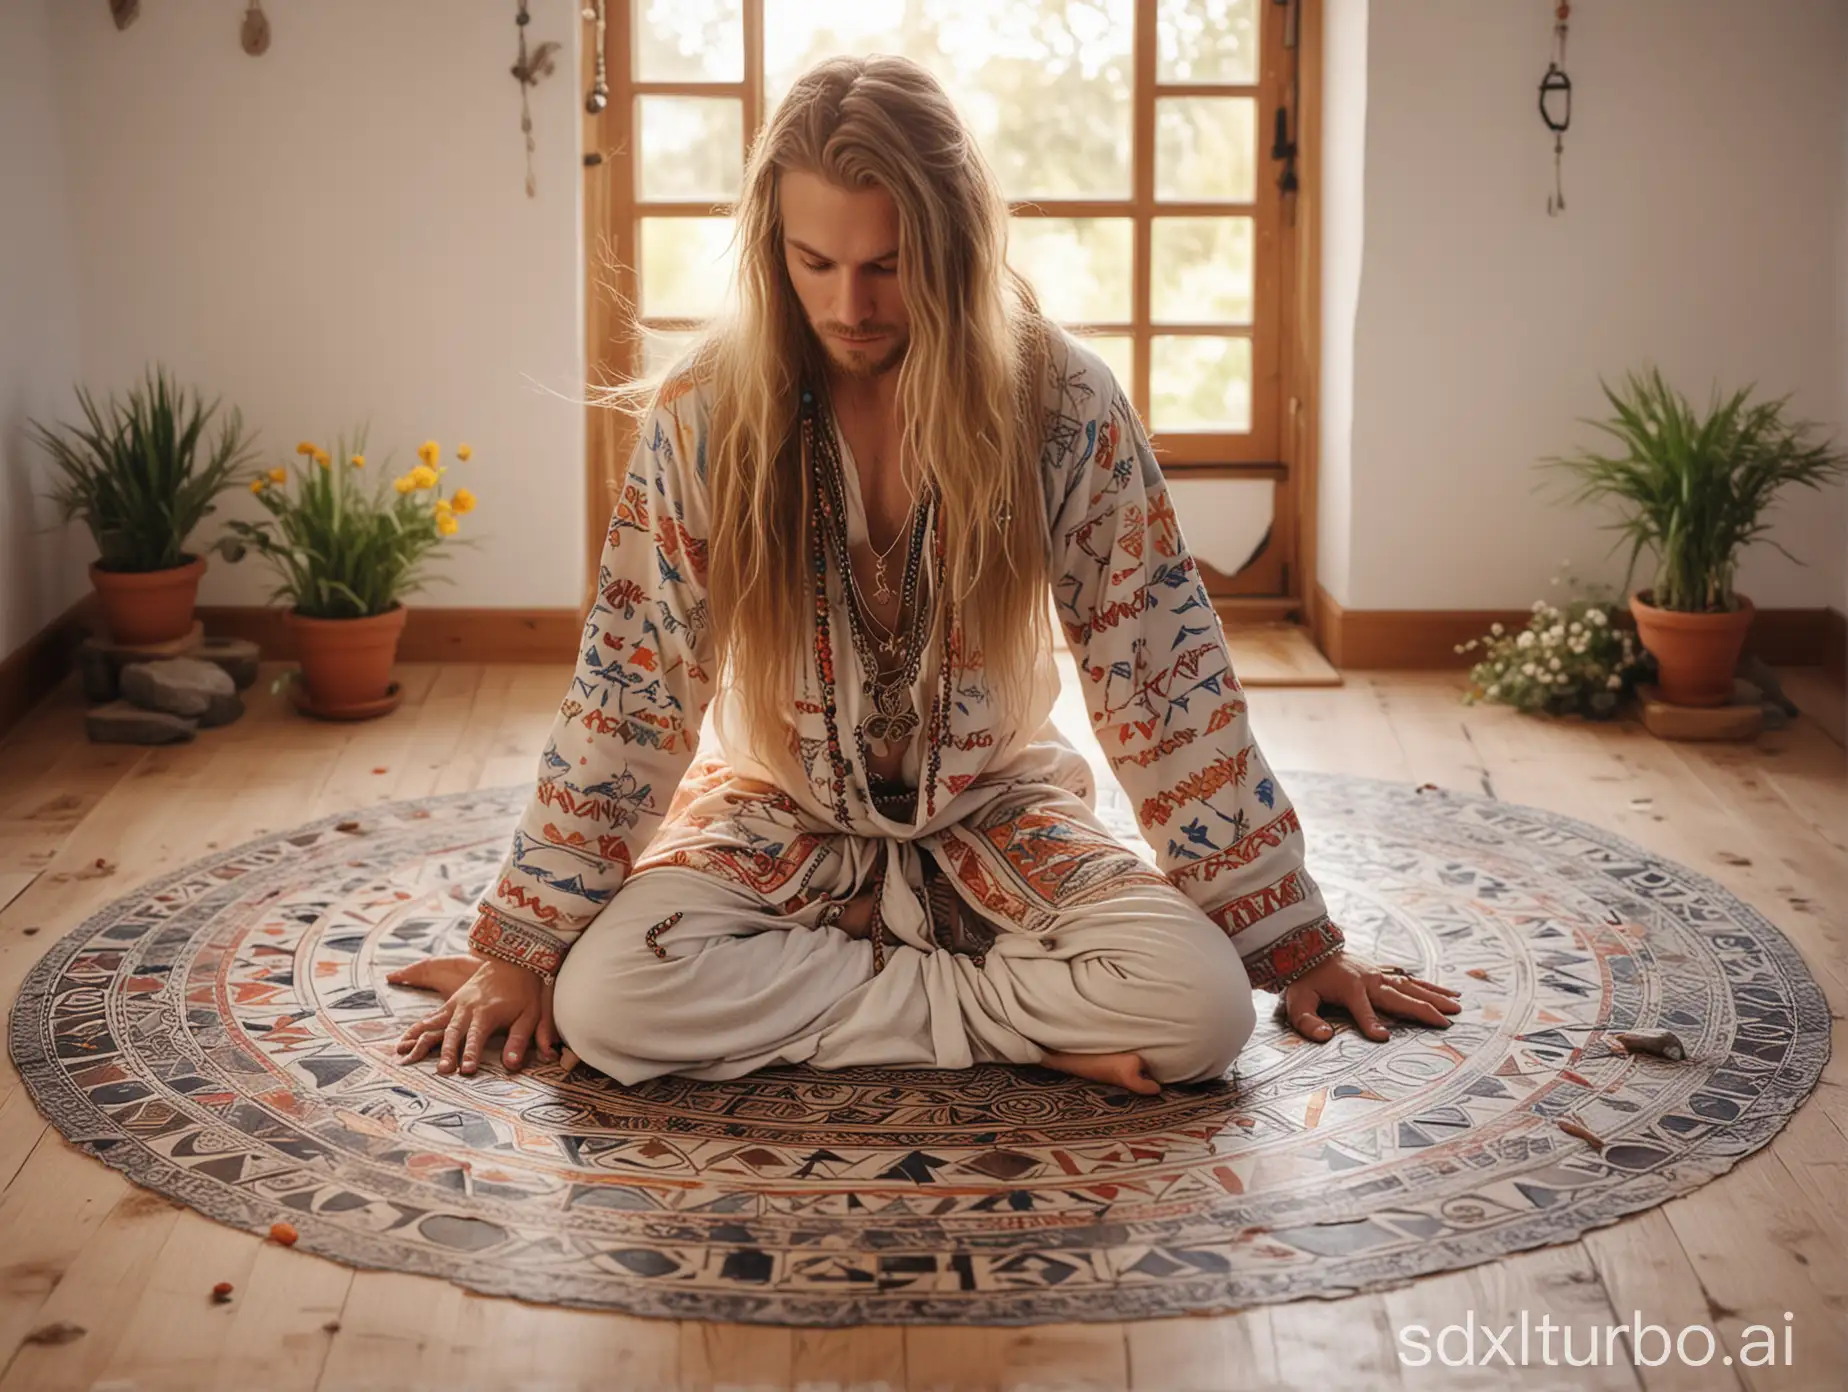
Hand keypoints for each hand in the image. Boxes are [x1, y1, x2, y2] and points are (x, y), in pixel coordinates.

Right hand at [391, 955, 566, 1075]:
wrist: (511, 959)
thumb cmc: (523, 990)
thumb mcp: (529, 1014)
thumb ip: (519, 1039)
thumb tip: (512, 1064)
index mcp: (487, 1012)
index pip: (477, 1036)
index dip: (471, 1053)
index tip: (466, 1070)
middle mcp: (468, 1008)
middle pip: (454, 1033)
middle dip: (447, 1052)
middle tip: (442, 1070)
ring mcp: (456, 1004)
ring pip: (436, 1025)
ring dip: (422, 1042)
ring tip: (408, 1058)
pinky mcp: (451, 1003)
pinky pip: (431, 1018)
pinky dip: (416, 1030)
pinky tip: (403, 1042)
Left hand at [1281, 949, 1460, 1043]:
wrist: (1307, 947)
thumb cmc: (1303, 980)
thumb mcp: (1298, 1001)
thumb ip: (1308, 1022)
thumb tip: (1325, 1037)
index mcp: (1349, 988)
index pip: (1362, 1009)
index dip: (1371, 1023)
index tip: (1384, 1038)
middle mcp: (1369, 979)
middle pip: (1399, 997)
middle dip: (1422, 1010)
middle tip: (1446, 1023)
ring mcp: (1378, 973)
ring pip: (1411, 986)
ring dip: (1434, 996)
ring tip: (1457, 1007)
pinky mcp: (1382, 970)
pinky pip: (1409, 978)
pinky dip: (1429, 985)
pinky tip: (1448, 991)